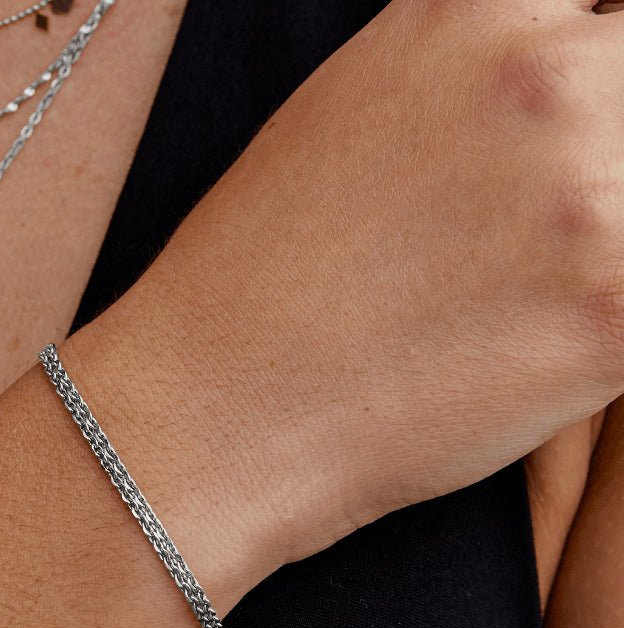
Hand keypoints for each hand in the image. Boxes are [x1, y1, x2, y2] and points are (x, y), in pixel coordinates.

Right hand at [118, 0, 623, 568]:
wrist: (218, 412)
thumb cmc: (261, 281)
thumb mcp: (357, 108)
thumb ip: (477, 69)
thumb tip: (565, 71)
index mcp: (475, 10)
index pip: (613, 14)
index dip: (599, 75)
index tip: (580, 128)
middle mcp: (548, 79)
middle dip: (609, 159)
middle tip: (535, 238)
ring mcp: (594, 196)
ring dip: (610, 249)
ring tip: (527, 295)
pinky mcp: (618, 317)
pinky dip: (612, 325)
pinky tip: (543, 344)